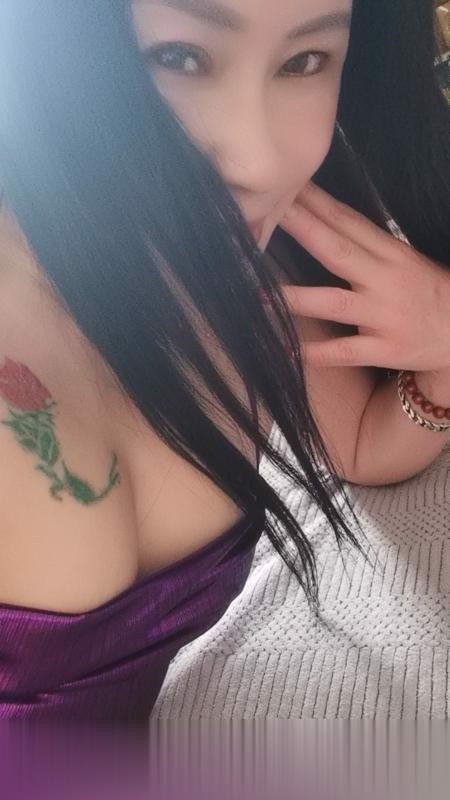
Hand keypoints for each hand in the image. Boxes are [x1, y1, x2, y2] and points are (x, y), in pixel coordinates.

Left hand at [278, 181, 449, 369]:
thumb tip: (316, 219)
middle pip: (336, 251)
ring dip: (296, 298)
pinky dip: (315, 353)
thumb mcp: (400, 259)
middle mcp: (384, 280)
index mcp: (389, 252)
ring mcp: (383, 317)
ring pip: (333, 303)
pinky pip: (344, 352)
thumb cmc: (424, 292)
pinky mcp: (385, 350)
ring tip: (259, 293)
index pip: (346, 220)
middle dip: (300, 230)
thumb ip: (362, 243)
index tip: (283, 185)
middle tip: (262, 216)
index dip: (314, 201)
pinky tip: (285, 350)